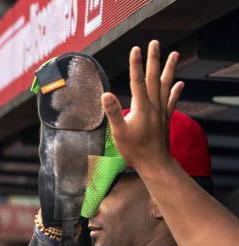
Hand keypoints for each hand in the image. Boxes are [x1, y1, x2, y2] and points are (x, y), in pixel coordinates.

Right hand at [101, 40, 183, 169]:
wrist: (154, 162)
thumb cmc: (134, 149)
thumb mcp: (119, 132)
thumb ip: (113, 112)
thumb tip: (105, 94)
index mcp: (142, 107)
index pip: (137, 81)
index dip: (136, 64)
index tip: (135, 49)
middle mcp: (154, 105)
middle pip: (153, 78)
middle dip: (154, 59)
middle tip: (155, 43)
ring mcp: (161, 111)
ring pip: (166, 85)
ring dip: (169, 69)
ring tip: (174, 54)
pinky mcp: (165, 118)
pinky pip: (172, 101)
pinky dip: (175, 91)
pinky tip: (179, 83)